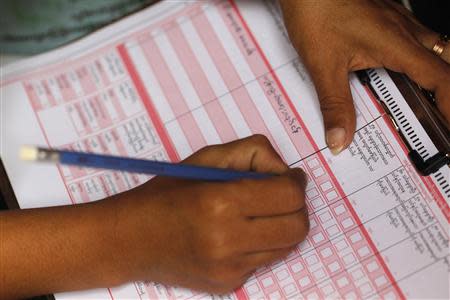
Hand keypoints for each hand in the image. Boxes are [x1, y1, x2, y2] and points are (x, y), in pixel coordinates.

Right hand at [108, 135, 308, 293]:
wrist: (130, 241)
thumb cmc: (165, 194)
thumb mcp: (204, 159)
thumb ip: (250, 153)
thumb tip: (285, 171)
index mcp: (220, 202)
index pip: (289, 195)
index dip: (296, 182)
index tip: (290, 176)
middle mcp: (228, 240)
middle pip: (297, 226)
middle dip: (297, 207)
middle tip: (280, 195)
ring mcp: (230, 268)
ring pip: (286, 246)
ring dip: (281, 226)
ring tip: (256, 214)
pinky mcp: (229, 283)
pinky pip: (264, 260)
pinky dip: (261, 244)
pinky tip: (237, 234)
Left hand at [280, 0, 449, 153]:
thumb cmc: (315, 11)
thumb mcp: (323, 66)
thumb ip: (334, 105)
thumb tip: (340, 137)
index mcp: (397, 44)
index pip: (441, 79)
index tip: (449, 129)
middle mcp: (404, 31)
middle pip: (447, 61)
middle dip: (448, 92)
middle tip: (442, 117)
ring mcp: (397, 22)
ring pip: (434, 49)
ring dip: (436, 75)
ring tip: (427, 102)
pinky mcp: (386, 19)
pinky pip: (415, 40)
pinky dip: (417, 62)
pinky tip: (400, 73)